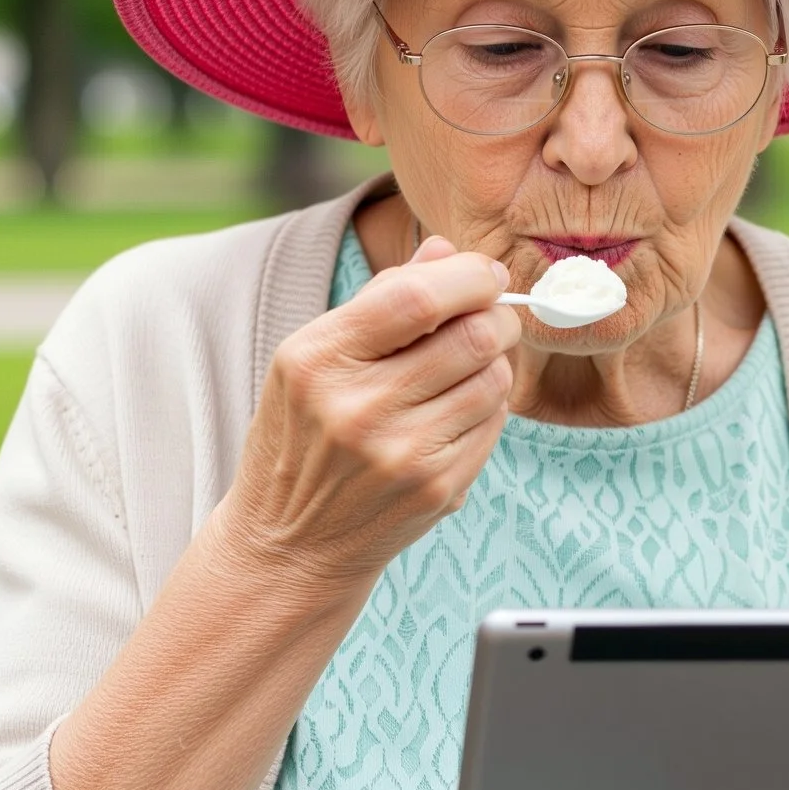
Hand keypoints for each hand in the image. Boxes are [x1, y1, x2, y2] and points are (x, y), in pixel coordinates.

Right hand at [220, 234, 517, 583]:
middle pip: (473, 337)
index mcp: (317, 359)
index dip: (469, 276)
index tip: (485, 273)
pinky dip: (488, 407)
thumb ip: (381, 298)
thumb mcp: (313, 359)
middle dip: (498, 316)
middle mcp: (358, 407)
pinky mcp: (438, 488)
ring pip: (494, 379)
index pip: (418, 297)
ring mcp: (401, 454)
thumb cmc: (305, 434)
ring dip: (495, 363)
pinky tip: (455, 413)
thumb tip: (445, 248)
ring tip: (466, 369)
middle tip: (494, 317)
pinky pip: (494, 424)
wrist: (290, 541)